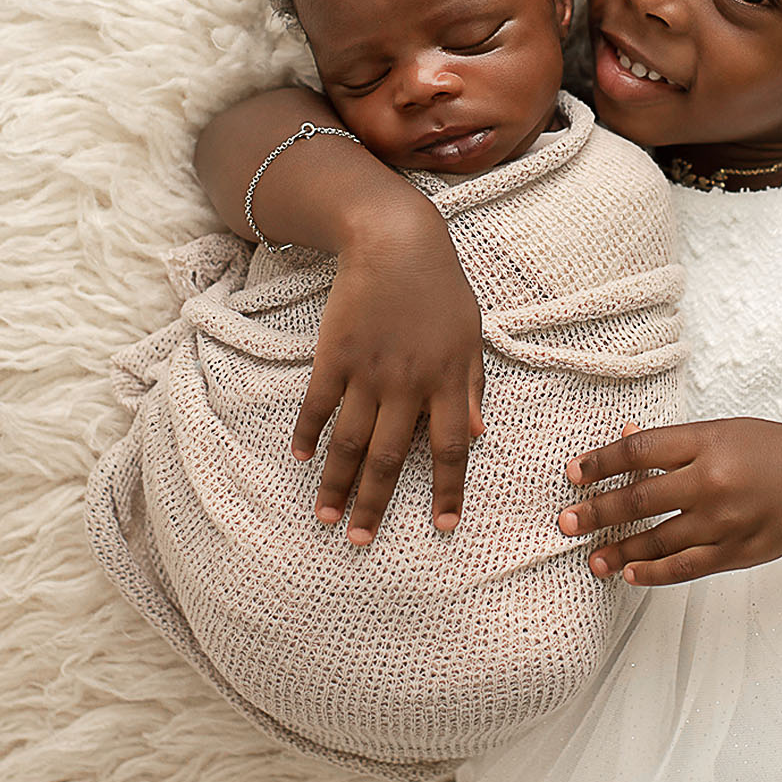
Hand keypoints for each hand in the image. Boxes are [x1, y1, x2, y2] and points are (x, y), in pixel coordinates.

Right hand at [298, 205, 485, 544]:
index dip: (447, 490)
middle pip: (388, 457)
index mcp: (447, 380)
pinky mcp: (334, 355)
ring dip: (336, 484)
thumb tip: (480, 435)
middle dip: (374, 505)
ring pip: (349, 442)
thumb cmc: (440, 288)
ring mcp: (367, 370)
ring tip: (326, 517)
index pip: (451, 448)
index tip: (443, 526)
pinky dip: (307, 435)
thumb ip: (472, 387)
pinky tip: (301, 458)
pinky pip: (318, 405)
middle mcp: (407, 383)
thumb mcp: (470, 336)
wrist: (395, 240)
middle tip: (360, 542)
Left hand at [556, 417, 781, 585]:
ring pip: (657, 540)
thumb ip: (675, 442)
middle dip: (596, 512)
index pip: (639, 452)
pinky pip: (685, 568)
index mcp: (707, 442)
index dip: (600, 462)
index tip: (574, 473)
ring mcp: (724, 521)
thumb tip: (625, 441)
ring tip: (590, 558)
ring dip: (617, 551)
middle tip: (566, 522)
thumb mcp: (725, 431)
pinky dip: (654, 573)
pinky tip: (629, 574)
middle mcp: (712, 481)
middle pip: (639, 499)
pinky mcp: (736, 552)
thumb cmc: (774, 450)